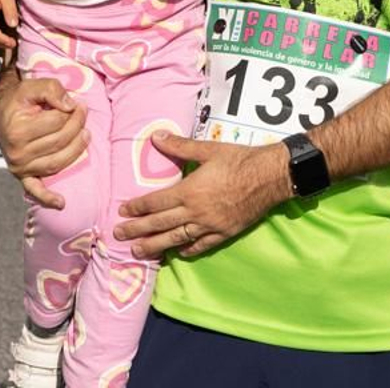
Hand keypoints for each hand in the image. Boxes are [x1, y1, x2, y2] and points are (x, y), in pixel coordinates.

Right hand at [0, 70, 88, 208]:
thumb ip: (51, 89)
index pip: (56, 122)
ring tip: (86, 134)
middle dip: (77, 125)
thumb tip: (70, 105)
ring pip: (58, 162)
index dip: (70, 110)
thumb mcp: (31, 86)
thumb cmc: (16, 100)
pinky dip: (48, 198)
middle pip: (60, 141)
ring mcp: (19, 167)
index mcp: (17, 131)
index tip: (76, 103)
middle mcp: (17, 153)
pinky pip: (35, 190)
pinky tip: (61, 203)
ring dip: (77, 149)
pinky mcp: (22, 176)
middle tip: (83, 112)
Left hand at [114, 134, 287, 258]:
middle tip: (119, 236)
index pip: (156, 202)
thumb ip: (179, 145)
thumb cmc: (238, 160)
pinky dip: (188, 250)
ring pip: (177, 239)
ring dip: (155, 245)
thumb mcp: (208, 149)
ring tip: (138, 251)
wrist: (270, 176)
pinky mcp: (225, 233)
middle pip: (160, 224)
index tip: (122, 212)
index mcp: (189, 191)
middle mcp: (196, 212)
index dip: (137, 207)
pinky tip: (178, 253)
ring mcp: (210, 225)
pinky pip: (202, 245)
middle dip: (137, 230)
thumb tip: (155, 137)